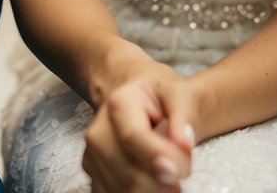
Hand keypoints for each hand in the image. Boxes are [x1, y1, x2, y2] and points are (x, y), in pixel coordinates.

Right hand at [82, 60, 194, 192]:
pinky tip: (152, 182)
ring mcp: (92, 156)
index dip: (153, 157)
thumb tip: (184, 145)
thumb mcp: (177, 93)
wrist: (135, 97)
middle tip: (182, 170)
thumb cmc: (158, 96)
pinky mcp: (94, 176)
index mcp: (118, 104)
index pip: (132, 137)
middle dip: (163, 182)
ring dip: (154, 190)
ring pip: (125, 192)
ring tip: (166, 169)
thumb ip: (184, 116)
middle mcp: (98, 132)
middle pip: (129, 174)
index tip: (175, 173)